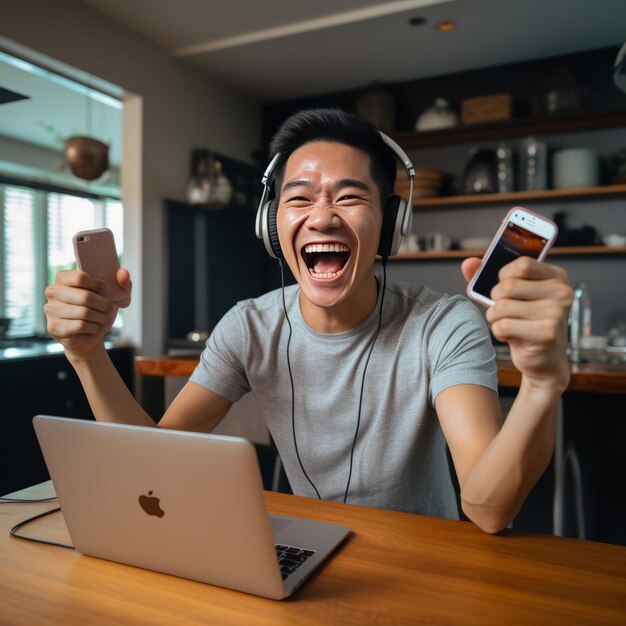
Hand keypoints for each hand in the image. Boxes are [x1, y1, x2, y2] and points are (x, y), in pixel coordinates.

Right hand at [44, 268, 131, 358]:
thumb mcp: (116, 295)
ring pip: (84, 312)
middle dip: (104, 304)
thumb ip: (123, 282)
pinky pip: (80, 325)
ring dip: (102, 318)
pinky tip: (97, 328)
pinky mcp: (54, 327)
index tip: (106, 288)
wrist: (89, 335)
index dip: (97, 284)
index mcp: (63, 278)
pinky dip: (95, 327)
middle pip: (85, 296)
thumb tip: (123, 273)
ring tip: (106, 320)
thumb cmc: (99, 310)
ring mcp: (51, 310)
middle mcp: (53, 292)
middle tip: (111, 309)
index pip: (80, 277)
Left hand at [462, 256, 572, 391]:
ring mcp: (556, 313)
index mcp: (557, 277)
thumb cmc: (525, 323)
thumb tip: (468, 263)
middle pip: (507, 286)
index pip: (522, 264)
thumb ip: (486, 276)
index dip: (504, 275)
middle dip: (495, 300)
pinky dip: (498, 332)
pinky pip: (503, 325)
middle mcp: (561, 292)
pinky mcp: (547, 333)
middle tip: (505, 312)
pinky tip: (511, 336)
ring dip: (494, 318)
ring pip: (502, 307)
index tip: (505, 287)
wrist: (544, 361)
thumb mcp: (508, 296)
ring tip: (507, 324)